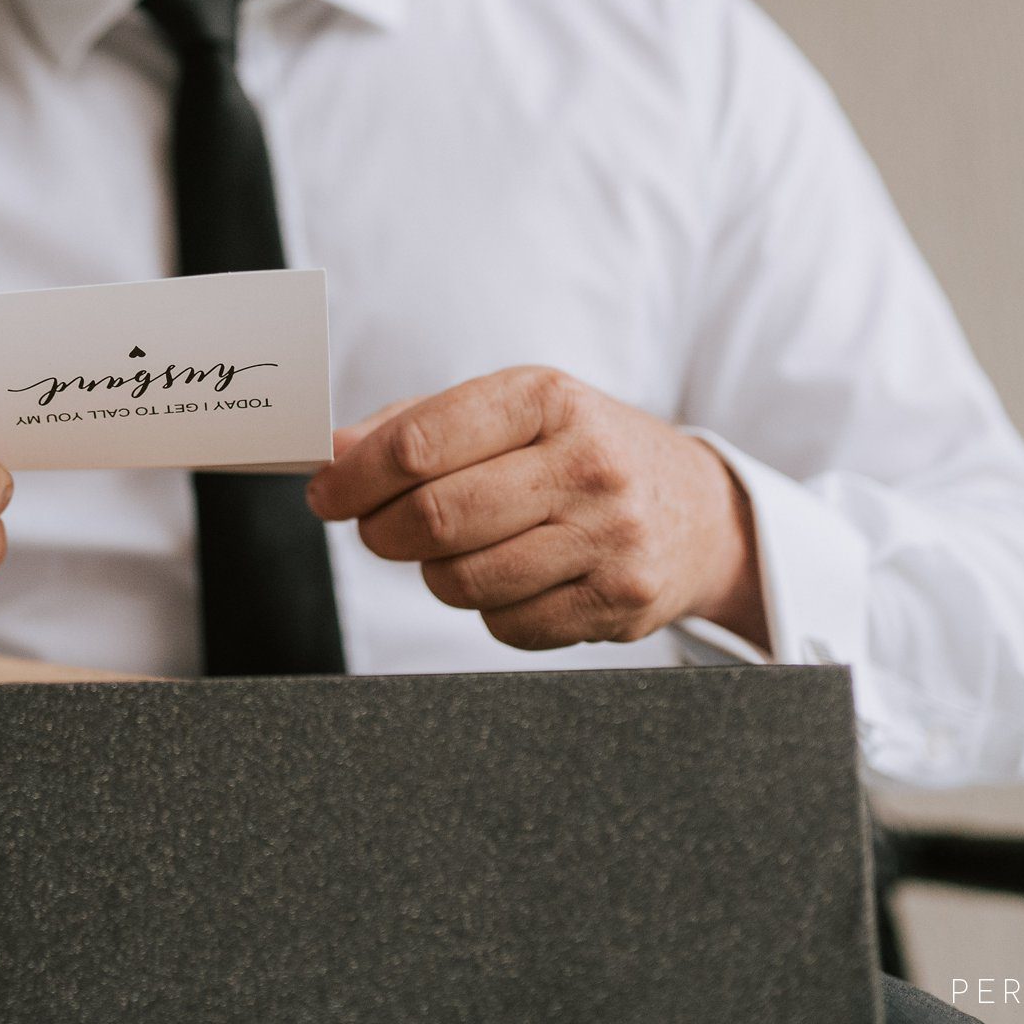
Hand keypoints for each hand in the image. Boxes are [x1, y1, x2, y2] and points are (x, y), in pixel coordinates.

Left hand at [306, 366, 766, 651]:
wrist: (699, 512)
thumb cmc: (581, 451)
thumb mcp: (515, 410)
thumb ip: (418, 425)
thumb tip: (331, 454)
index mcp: (547, 398)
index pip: (420, 444)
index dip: (354, 477)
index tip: (325, 493)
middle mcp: (586, 464)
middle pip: (435, 517)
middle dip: (380, 531)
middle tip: (373, 530)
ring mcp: (609, 538)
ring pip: (463, 580)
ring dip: (434, 573)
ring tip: (456, 549)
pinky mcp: (620, 602)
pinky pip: (505, 626)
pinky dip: (488, 609)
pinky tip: (514, 577)